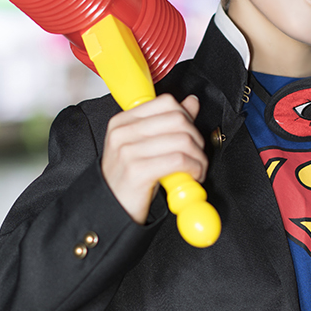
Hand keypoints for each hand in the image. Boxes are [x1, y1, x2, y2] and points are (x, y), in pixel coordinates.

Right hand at [101, 93, 207, 224]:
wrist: (111, 208)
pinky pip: (179, 160)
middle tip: (197, 155)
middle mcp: (123, 132)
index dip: (187, 118)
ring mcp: (128, 151)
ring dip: (198, 157)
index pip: (166, 103)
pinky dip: (194, 168)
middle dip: (196, 138)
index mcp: (123, 121)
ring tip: (197, 169)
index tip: (191, 136)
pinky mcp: (137, 170)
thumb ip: (167, 122)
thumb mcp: (145, 146)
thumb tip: (191, 102)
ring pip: (182, 140)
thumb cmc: (128, 180)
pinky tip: (192, 176)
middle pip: (177, 120)